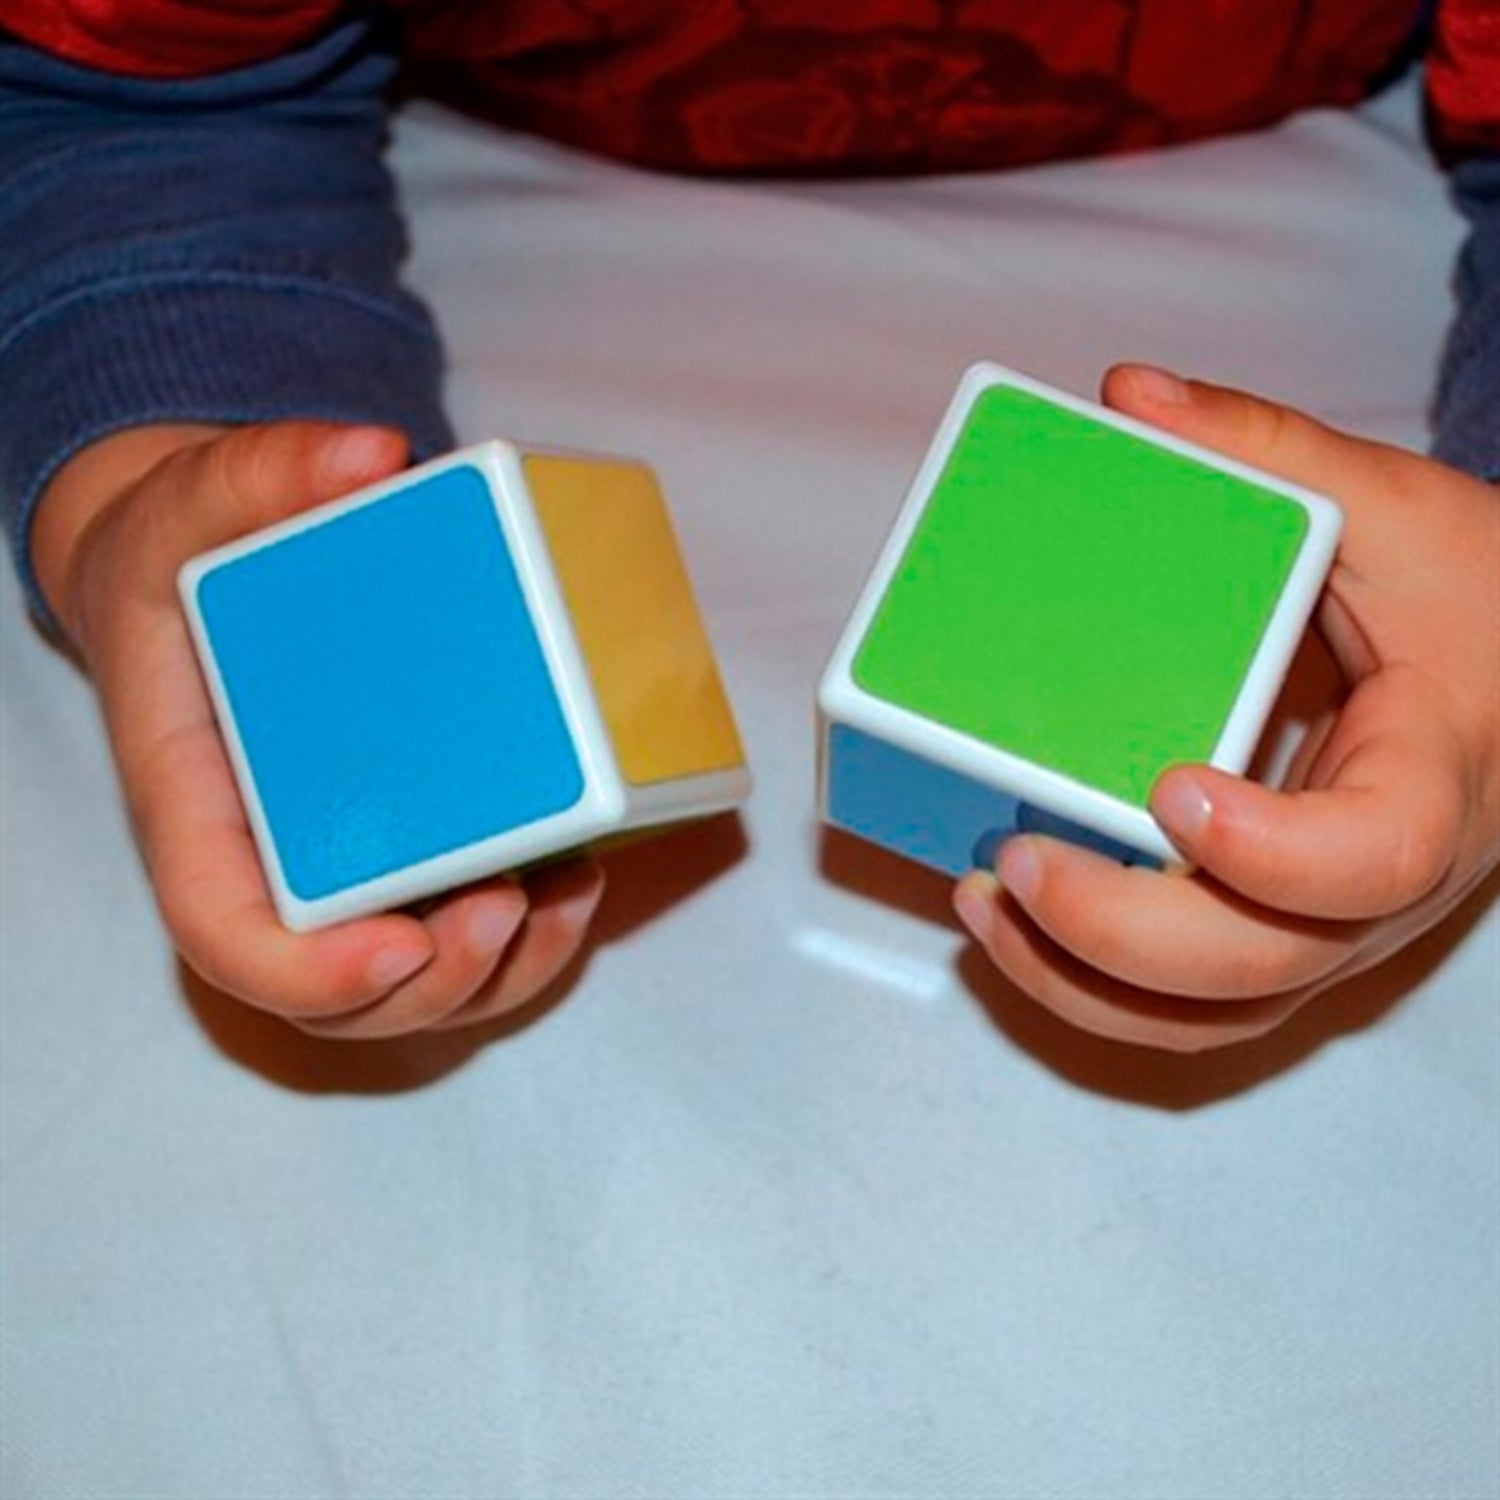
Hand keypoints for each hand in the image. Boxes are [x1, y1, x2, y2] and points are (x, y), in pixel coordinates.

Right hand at [32, 422, 604, 1037]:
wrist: (199, 584)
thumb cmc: (183, 561)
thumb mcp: (197, 498)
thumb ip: (263, 470)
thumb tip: (370, 453)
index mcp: (195, 806)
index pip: (225, 933)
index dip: (308, 971)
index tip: (399, 944)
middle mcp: (265, 862)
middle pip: (335, 992)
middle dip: (433, 982)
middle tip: (508, 906)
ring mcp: (336, 872)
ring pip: (408, 988)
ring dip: (497, 972)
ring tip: (564, 894)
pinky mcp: (396, 857)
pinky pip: (454, 938)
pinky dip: (525, 937)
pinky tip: (579, 875)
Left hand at [953, 365, 1499, 1051]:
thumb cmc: (1483, 611)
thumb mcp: (1402, 512)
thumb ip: (1271, 452)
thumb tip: (1131, 396)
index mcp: (1435, 779)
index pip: (1373, 857)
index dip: (1272, 851)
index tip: (1173, 791)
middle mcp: (1384, 887)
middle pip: (1263, 965)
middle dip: (1122, 931)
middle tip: (1013, 858)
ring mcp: (1333, 930)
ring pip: (1214, 1016)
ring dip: (1083, 981)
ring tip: (982, 901)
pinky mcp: (1283, 936)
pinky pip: (1191, 1006)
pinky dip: (1093, 985)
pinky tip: (1012, 921)